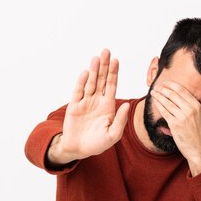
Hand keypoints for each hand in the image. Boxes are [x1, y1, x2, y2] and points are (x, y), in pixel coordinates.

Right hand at [48, 49, 129, 164]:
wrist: (79, 149)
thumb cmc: (98, 143)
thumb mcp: (113, 135)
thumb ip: (120, 120)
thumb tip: (126, 105)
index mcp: (108, 106)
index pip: (112, 85)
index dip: (114, 73)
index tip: (116, 60)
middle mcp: (97, 101)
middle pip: (102, 80)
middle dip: (104, 66)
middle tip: (106, 51)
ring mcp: (85, 102)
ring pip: (90, 83)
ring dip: (94, 70)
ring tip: (96, 58)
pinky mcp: (74, 106)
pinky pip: (78, 91)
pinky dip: (82, 82)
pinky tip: (86, 72)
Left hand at [150, 80, 200, 175]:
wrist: (197, 148)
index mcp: (197, 106)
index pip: (182, 91)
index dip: (173, 85)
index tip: (166, 83)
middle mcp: (189, 110)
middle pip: (173, 95)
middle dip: (164, 89)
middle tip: (158, 86)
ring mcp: (181, 117)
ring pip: (167, 102)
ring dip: (159, 96)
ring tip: (154, 92)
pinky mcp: (174, 124)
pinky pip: (164, 112)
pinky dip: (159, 105)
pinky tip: (155, 101)